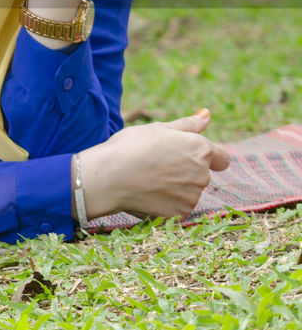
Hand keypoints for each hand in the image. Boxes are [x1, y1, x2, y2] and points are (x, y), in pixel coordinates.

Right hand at [79, 109, 230, 219]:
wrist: (108, 177)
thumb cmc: (130, 147)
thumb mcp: (157, 129)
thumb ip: (187, 125)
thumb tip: (207, 115)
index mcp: (200, 149)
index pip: (221, 158)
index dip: (205, 157)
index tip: (186, 157)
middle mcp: (202, 174)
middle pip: (200, 175)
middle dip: (184, 171)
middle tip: (154, 165)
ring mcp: (192, 197)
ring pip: (188, 193)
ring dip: (174, 189)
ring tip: (147, 180)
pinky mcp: (179, 215)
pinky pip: (176, 209)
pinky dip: (164, 204)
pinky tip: (146, 194)